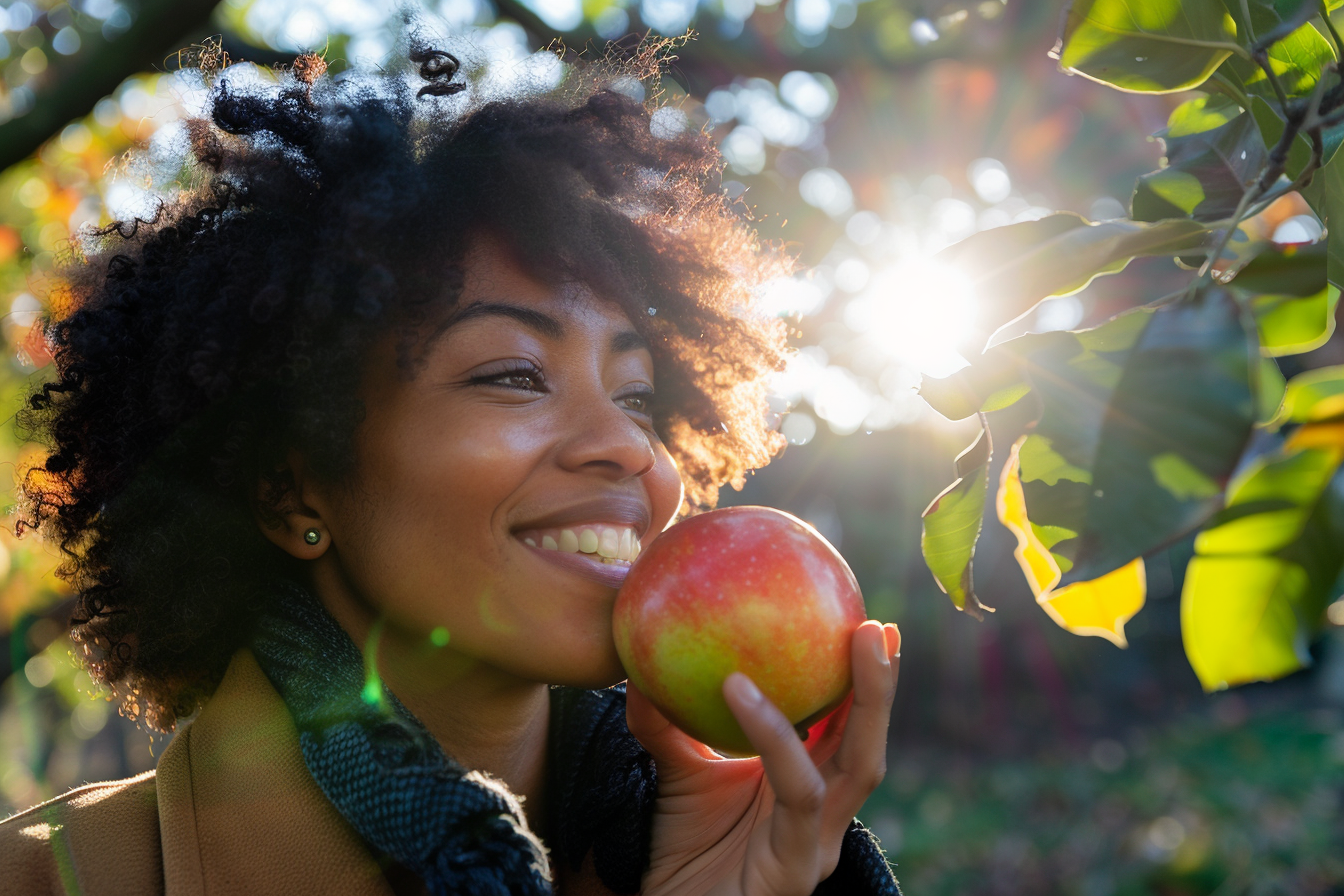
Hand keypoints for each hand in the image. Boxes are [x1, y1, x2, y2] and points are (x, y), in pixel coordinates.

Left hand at [625, 620, 900, 895]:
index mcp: (809, 791)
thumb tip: (643, 662)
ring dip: (858, 701)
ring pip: (856, 768)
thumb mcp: (676, 773)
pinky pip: (796, 793)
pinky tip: (739, 688)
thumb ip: (667, 725)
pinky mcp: (795, 872)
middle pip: (868, 746)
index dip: (865, 682)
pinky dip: (774, 738)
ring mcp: (816, 848)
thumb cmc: (681, 850)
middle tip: (874, 627)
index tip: (869, 624)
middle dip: (880, 687)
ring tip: (846, 642)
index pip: (848, 731)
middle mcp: (824, 819)